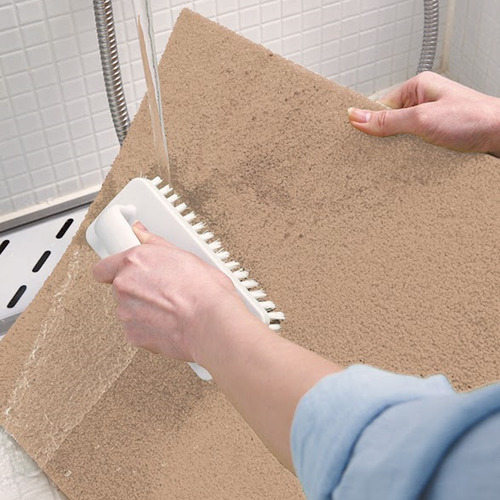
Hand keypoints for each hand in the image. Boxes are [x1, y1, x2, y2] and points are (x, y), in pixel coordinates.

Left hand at [92, 222, 242, 360]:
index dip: (114, 271)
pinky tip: (169, 321)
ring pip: (128, 309)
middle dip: (137, 289)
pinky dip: (149, 327)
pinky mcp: (133, 334)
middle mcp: (124, 285)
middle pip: (119, 288)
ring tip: (170, 307)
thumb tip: (140, 231)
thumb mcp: (184, 255)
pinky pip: (136, 329)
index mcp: (134, 261)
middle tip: (162, 289)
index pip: (103, 267)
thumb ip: (154, 243)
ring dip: (143, 309)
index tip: (126, 272)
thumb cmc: (204, 290)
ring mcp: (126, 311)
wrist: (210, 322)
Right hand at [348, 72, 499, 155]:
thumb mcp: (422, 119)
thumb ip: (388, 121)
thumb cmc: (475, 119)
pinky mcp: (439, 138)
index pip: (381, 106)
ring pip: (403, 138)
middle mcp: (425, 102)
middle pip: (391, 124)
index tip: (359, 139)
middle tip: (380, 154)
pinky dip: (412, 157)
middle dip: (386, 140)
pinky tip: (411, 164)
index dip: (370, 123)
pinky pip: (415, 148)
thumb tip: (355, 117)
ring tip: (401, 159)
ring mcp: (432, 121)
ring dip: (401, 151)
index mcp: (418, 87)